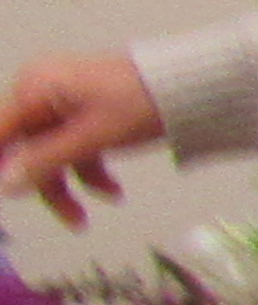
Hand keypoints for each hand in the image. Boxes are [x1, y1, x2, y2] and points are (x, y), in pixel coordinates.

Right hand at [0, 52, 159, 227]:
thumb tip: (5, 185)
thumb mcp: (93, 136)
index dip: (1, 166)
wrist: (192, 82)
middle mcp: (39, 92)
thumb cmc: (140, 103)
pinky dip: (91, 168)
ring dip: (76, 182)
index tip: (7, 192)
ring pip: (51, 152)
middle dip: (51, 186)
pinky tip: (115, 190)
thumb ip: (46, 161)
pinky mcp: (81, 113)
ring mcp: (60, 103)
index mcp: (34, 89)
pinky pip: (73, 146)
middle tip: (76, 221)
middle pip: (26, 149)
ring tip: (112, 200)